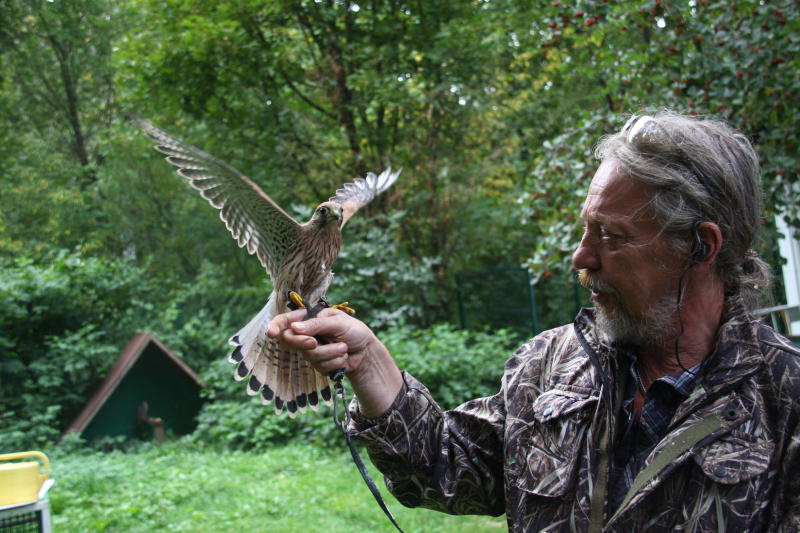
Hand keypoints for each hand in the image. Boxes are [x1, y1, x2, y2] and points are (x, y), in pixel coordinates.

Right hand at [267, 308, 403, 416]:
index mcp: (311, 319)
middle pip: (292, 341)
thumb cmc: (355, 331)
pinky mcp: (319, 364)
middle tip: (315, 343)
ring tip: (344, 348)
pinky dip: (334, 363)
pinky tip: (343, 358)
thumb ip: (317, 325)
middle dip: (305, 344)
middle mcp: (308, 334)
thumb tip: (294, 327)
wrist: (367, 352)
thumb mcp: (338, 323)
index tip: (271, 333)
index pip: (287, 321)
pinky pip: (320, 367)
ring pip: (309, 356)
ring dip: (330, 353)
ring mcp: (312, 350)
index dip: (276, 326)